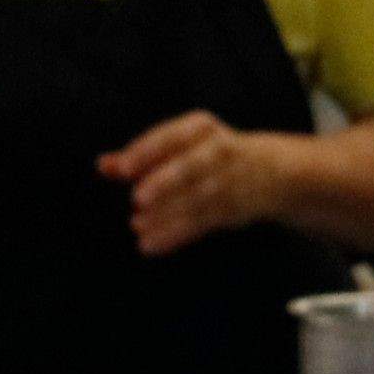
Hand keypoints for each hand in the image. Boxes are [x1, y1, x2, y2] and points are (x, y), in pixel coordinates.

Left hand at [97, 112, 279, 256]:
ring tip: (137, 226)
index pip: (171, 137)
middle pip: (190, 167)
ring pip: (194, 199)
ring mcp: (228, 181)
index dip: (146, 152)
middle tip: (137, 199)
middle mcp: (218, 151)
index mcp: (201, 128)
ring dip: (165, 215)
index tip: (121, 169)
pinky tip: (150, 244)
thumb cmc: (208, 153)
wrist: (271, 170)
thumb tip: (103, 165)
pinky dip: (175, 235)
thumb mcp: (180, 144)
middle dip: (164, 182)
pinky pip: (201, 223)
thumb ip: (140, 156)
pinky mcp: (232, 209)